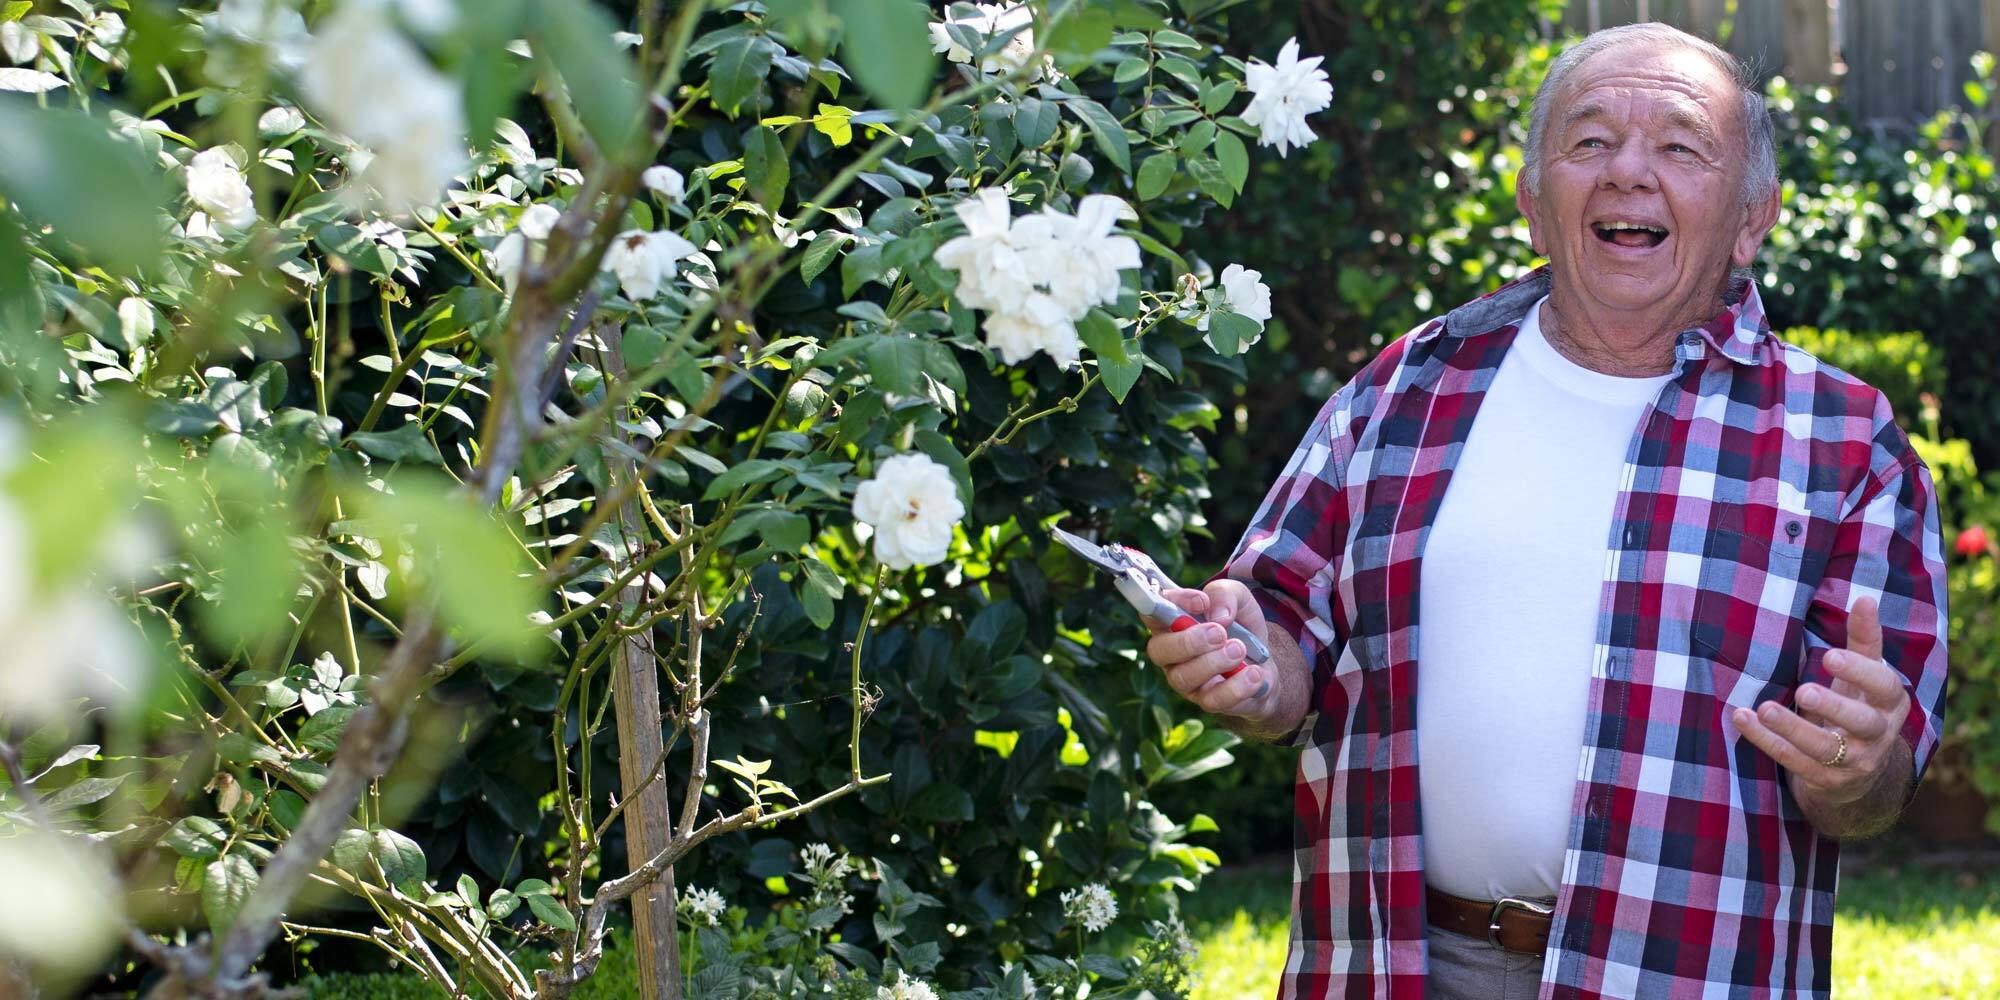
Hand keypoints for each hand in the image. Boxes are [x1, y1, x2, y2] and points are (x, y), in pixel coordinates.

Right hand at [1142, 580, 1275, 719]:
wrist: (1267, 663)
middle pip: (1158, 651)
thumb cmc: (1241, 628)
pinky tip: (1255, 673)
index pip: (1152, 612)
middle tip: (1220, 633)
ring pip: (1183, 677)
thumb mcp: (1240, 599)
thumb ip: (1225, 594)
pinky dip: (1237, 686)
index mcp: (1171, 624)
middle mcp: (1171, 654)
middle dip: (1189, 641)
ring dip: (1214, 662)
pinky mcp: (1207, 701)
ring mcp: (1186, 681)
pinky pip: (1213, 700)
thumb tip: (1219, 616)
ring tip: (1239, 650)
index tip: (1202, 601)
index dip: (1171, 605)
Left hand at [1731, 597, 1911, 805]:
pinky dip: (1766, 741)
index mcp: (1889, 705)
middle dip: (1834, 707)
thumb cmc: (1856, 708)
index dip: (1861, 672)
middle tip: (1805, 690)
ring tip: (1765, 709)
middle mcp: (1878, 736)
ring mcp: (1853, 763)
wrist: (1857, 775)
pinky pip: (1794, 762)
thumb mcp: (1863, 679)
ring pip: (1825, 749)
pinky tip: (1743, 719)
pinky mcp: (1825, 781)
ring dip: (1792, 728)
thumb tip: (1864, 597)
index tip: (1830, 655)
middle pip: (1861, 722)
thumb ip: (1863, 641)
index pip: (1883, 687)